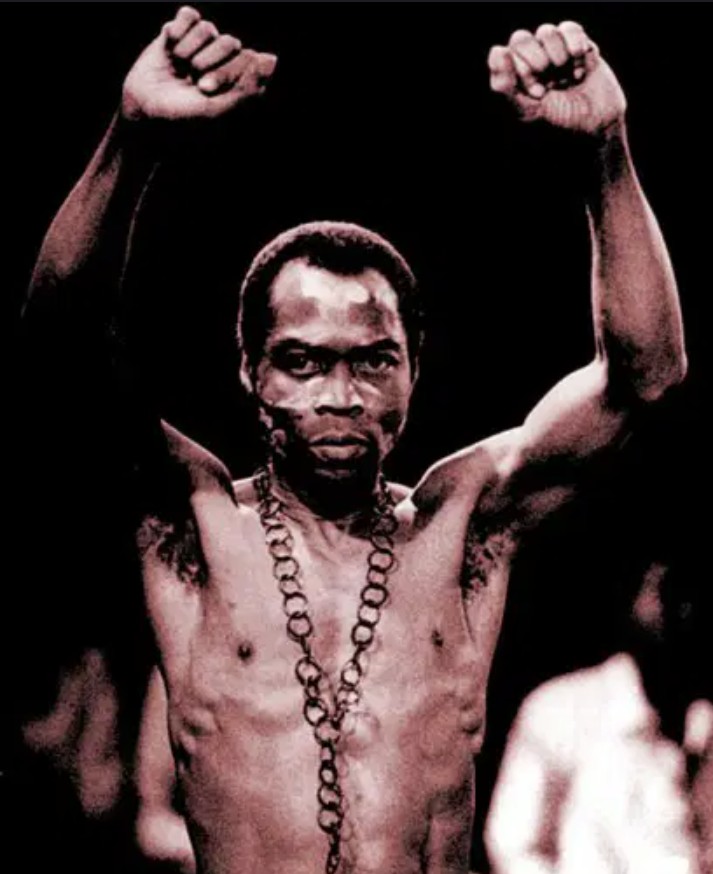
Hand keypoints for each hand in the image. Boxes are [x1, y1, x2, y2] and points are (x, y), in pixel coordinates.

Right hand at [122, 6, 276, 122]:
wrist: (144, 111)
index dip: (228, 72)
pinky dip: (179, 29)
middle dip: (210, 62)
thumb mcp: (217, 110)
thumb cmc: (183, 118)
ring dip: (190, 49)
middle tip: (195, 82)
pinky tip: (170, 45)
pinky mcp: (178, 33)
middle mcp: (222, 61)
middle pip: (230, 42)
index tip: (205, 89)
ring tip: (180, 67)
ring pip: (208, 28)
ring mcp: (200, 46)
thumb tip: (272, 58)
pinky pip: (189, 15)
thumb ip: (248, 88)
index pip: (249, 60)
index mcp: (237, 80)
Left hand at [488, 22, 625, 134]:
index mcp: (515, 78)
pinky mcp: (578, 45)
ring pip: (546, 32)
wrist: (597, 126)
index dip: (523, 73)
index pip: (507, 56)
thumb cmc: (558, 123)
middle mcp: (531, 62)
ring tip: (567, 79)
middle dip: (537, 61)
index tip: (538, 94)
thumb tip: (497, 50)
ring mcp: (554, 52)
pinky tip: (581, 71)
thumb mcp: (527, 111)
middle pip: (520, 38)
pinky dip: (576, 47)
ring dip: (558, 56)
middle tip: (551, 84)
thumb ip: (506, 85)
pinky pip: (570, 29)